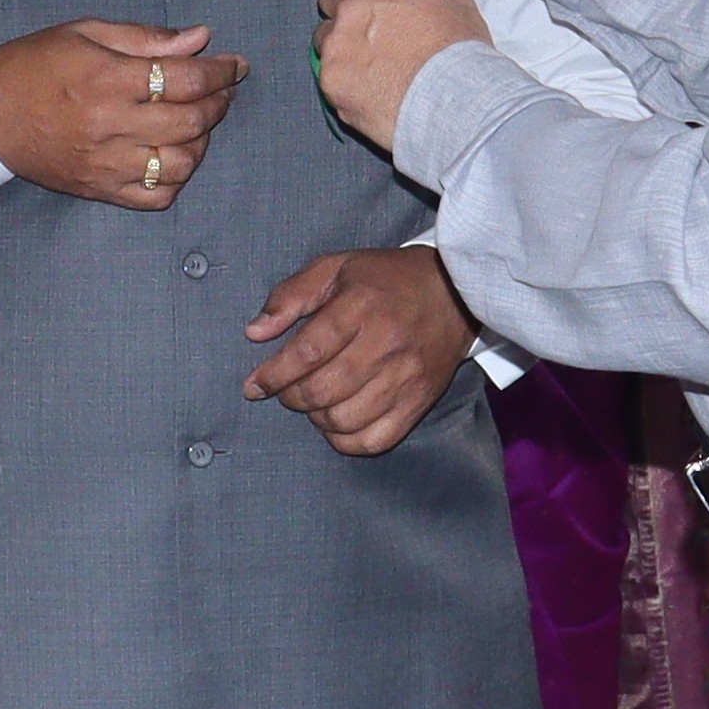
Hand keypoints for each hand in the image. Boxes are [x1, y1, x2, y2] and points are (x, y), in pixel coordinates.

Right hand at [0, 19, 241, 209]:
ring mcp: (106, 163)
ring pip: (181, 163)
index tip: (235, 64)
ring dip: (202, 142)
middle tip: (223, 90)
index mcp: (106, 79)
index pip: (185, 78)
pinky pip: (157, 196)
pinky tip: (173, 156)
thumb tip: (201, 39)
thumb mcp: (85, 33)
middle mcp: (110, 125)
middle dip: (219, 102)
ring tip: (197, 123)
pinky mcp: (100, 189)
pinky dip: (177, 178)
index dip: (220, 71)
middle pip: (191, 121)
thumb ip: (146, 38)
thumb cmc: (34, 66)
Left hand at [245, 245, 474, 452]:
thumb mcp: (336, 268)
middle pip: (323, 390)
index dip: (274, 374)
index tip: (254, 385)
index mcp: (361, 305)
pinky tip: (337, 422)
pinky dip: (345, 439)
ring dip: (316, 418)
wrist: (454, 292)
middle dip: (292, 397)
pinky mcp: (420, 402)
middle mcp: (386, 343)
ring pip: (344, 419)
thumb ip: (290, 296)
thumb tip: (254, 332)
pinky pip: (374, 440)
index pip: (308, 351)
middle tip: (286, 390)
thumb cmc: (386, 280)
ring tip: (313, 402)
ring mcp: (406, 378)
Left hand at [316, 0, 493, 152]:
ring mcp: (336, 43)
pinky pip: (328, 73)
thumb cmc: (461, 54)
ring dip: (339, 43)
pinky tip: (365, 90)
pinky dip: (342, 79)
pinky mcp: (328, 78)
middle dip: (343, 4)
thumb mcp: (461, 7)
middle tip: (361, 24)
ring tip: (364, 64)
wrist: (451, 102)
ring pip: (324, 35)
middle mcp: (352, 5)